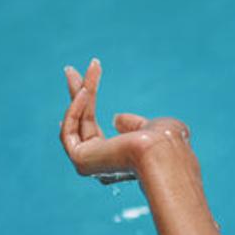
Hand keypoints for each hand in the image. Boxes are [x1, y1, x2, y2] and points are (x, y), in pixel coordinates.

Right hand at [59, 59, 194, 183]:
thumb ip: (133, 125)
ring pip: (76, 122)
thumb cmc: (166, 141)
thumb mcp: (151, 128)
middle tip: (71, 69)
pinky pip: (69, 131)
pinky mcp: (80, 160)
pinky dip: (75, 109)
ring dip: (76, 93)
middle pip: (83, 122)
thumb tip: (116, 119)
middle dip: (78, 93)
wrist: (163, 151)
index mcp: (118, 160)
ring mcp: (90, 164)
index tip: (83, 88)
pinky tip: (84, 90)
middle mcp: (102, 165)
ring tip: (73, 70)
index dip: (85, 109)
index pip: (94, 131)